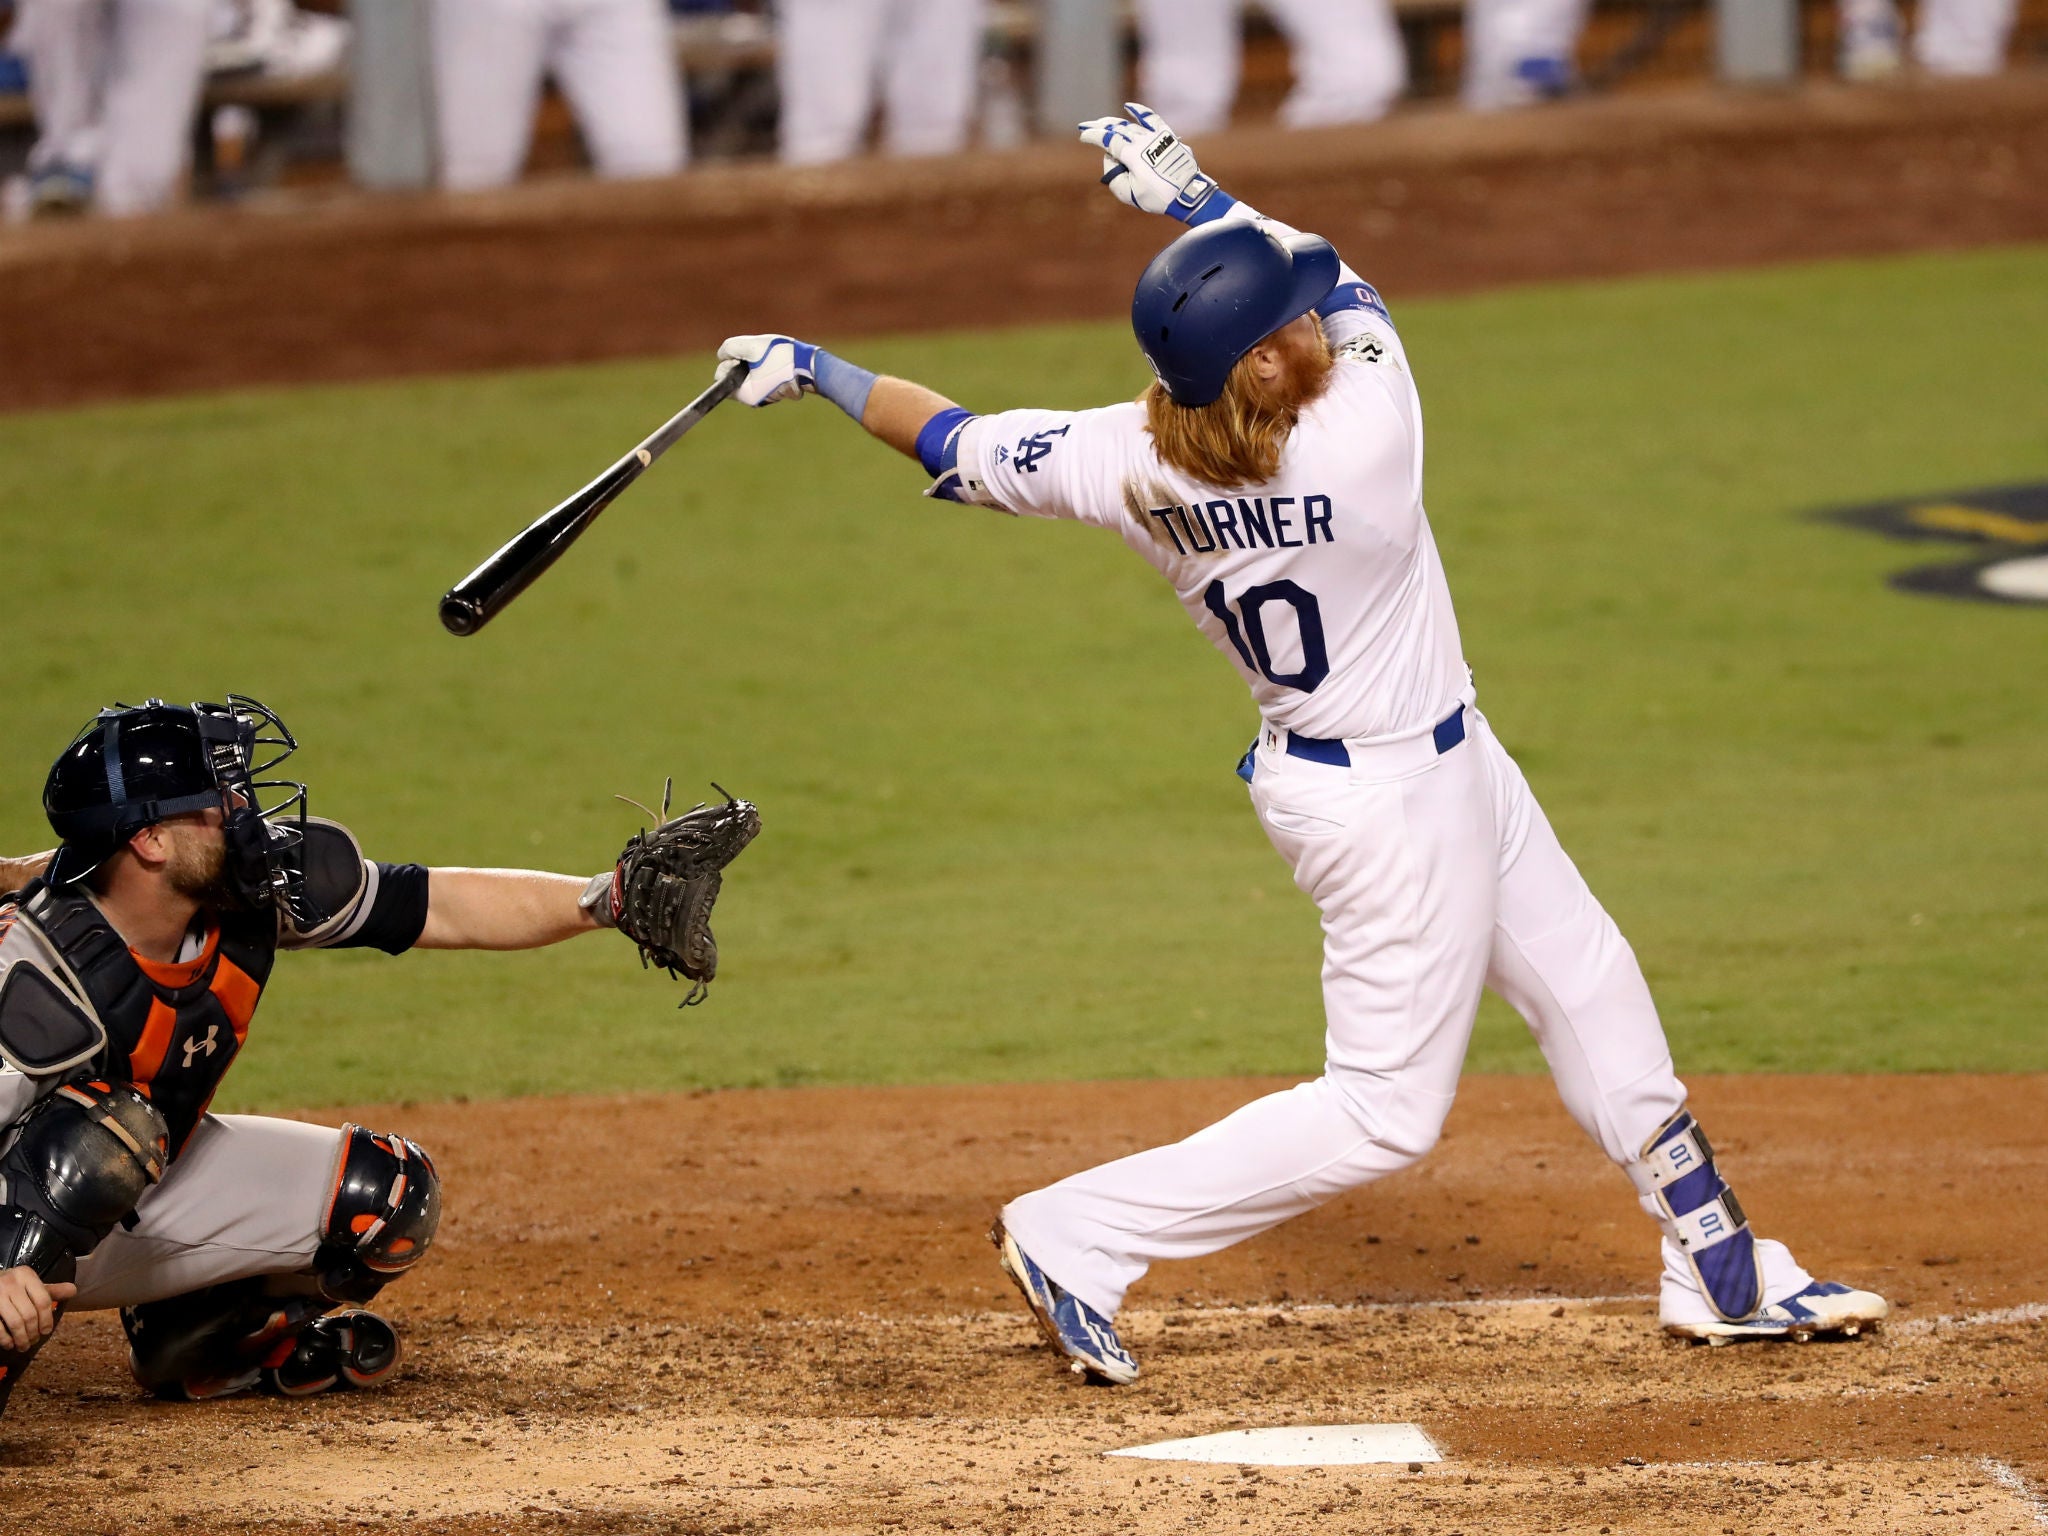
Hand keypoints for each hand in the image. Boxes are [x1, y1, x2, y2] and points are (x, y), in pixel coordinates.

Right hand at [0, 1266, 73, 1351]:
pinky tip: (10, 1344)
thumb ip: (50, 1290)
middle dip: (34, 1333)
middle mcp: (11, 1283)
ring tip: (23, 1346)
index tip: (46, 1331)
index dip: (47, 1320)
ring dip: (21, 1339)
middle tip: (34, 1341)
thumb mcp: (30, 1284)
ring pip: (15, 1323)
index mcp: (26, 1275)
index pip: (43, 1301)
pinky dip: (6, 1339)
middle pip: (30, 1314)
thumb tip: (73, 1290)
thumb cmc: (11, 1286)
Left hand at [717, 334, 818, 407]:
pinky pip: (762, 376)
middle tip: (759, 356)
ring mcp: (767, 396)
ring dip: (755, 362)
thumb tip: (722, 354)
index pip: (721, 376)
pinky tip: (776, 359)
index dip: (729, 362)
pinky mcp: (777, 390)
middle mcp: (755, 400)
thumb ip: (731, 348)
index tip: (745, 357)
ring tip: (770, 356)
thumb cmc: (782, 357)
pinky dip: (765, 365)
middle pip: (735, 375)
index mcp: (746, 394)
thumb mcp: (752, 346)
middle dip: (742, 362)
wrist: (812, 366)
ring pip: (749, 374)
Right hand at [1076, 102, 1222, 222]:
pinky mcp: (1167, 137)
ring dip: (1116, 123)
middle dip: (1100, 126)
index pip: (1107, 140)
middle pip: (1117, 128)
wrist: (1188, 195)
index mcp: (1131, 154)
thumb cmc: (1157, 197)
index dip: (1093, 136)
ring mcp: (1156, 137)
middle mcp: (1142, 140)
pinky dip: (1140, 112)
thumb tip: (1111, 158)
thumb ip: (1113, 176)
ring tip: (1105, 123)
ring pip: (1132, 126)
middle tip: (1087, 126)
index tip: (1083, 136)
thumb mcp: (1127, 193)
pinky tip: (1129, 107)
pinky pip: (1153, 120)